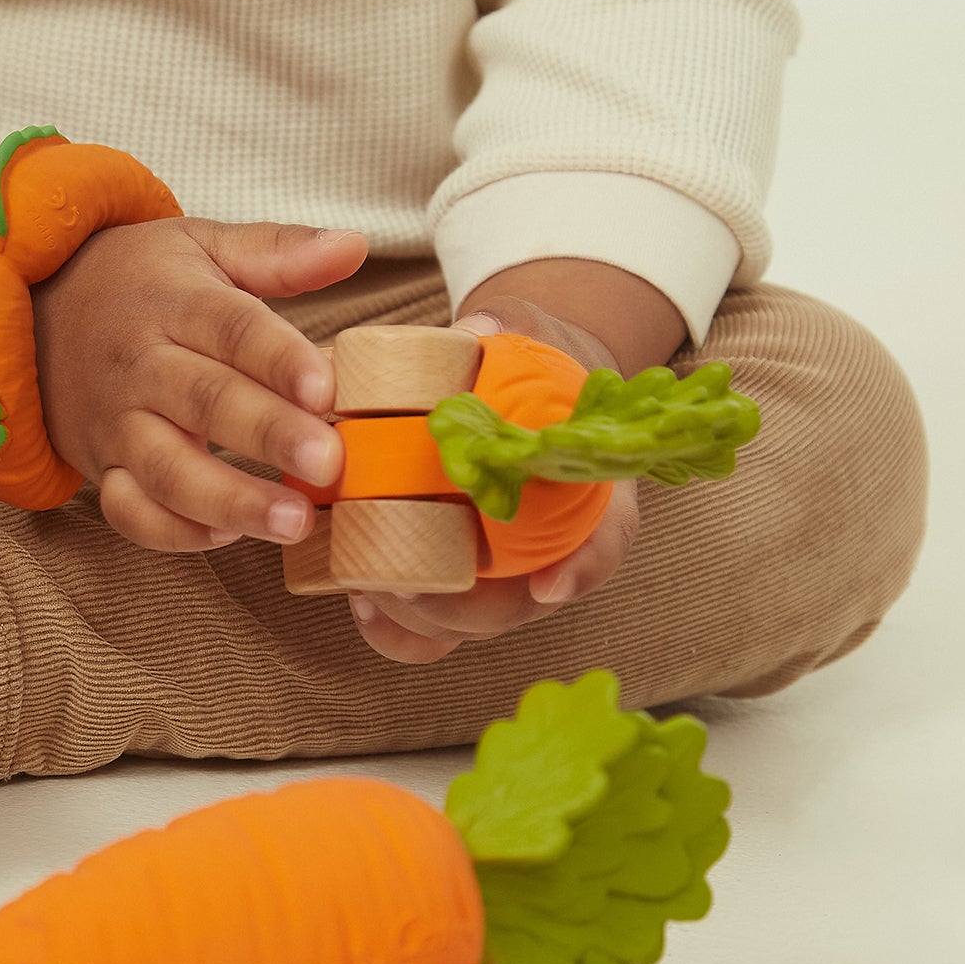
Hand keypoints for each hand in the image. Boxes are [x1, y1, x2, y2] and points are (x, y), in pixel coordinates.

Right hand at [32, 218, 367, 550]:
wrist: (38, 314)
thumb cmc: (142, 282)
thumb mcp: (202, 245)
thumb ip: (279, 251)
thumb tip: (354, 246)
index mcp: (173, 303)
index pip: (231, 328)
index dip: (279, 359)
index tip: (328, 389)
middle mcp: (142, 365)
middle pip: (205, 401)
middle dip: (269, 435)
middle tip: (329, 464)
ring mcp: (118, 422)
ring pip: (168, 469)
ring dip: (231, 500)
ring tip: (294, 522)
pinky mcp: (102, 466)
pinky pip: (128, 511)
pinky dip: (172, 532)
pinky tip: (226, 536)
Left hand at [346, 275, 673, 662]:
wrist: (528, 390)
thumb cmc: (536, 369)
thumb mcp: (533, 338)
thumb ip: (510, 333)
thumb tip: (475, 331)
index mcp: (592, 496)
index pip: (604, 543)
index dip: (583, 569)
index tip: (550, 586)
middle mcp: (552, 551)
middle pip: (520, 605)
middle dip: (463, 606)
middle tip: (408, 587)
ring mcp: (503, 577)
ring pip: (470, 627)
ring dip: (418, 620)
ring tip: (367, 587)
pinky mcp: (456, 584)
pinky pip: (431, 632)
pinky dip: (396, 632)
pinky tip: (360, 601)